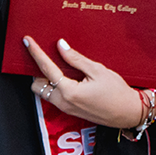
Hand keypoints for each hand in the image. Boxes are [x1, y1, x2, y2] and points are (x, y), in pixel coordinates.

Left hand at [23, 36, 144, 128]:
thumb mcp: (97, 70)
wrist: (128, 112)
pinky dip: (54, 85)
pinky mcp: (71, 110)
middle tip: (44, 55)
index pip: (46, 69)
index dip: (36, 53)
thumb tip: (60, 46)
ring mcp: (67, 109)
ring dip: (45, 79)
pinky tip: (65, 75)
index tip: (28, 42)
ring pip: (45, 92)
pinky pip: (54, 97)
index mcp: (69, 92)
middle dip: (37, 70)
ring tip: (56, 64)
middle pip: (38, 85)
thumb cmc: (117, 92)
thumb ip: (75, 59)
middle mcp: (64, 103)